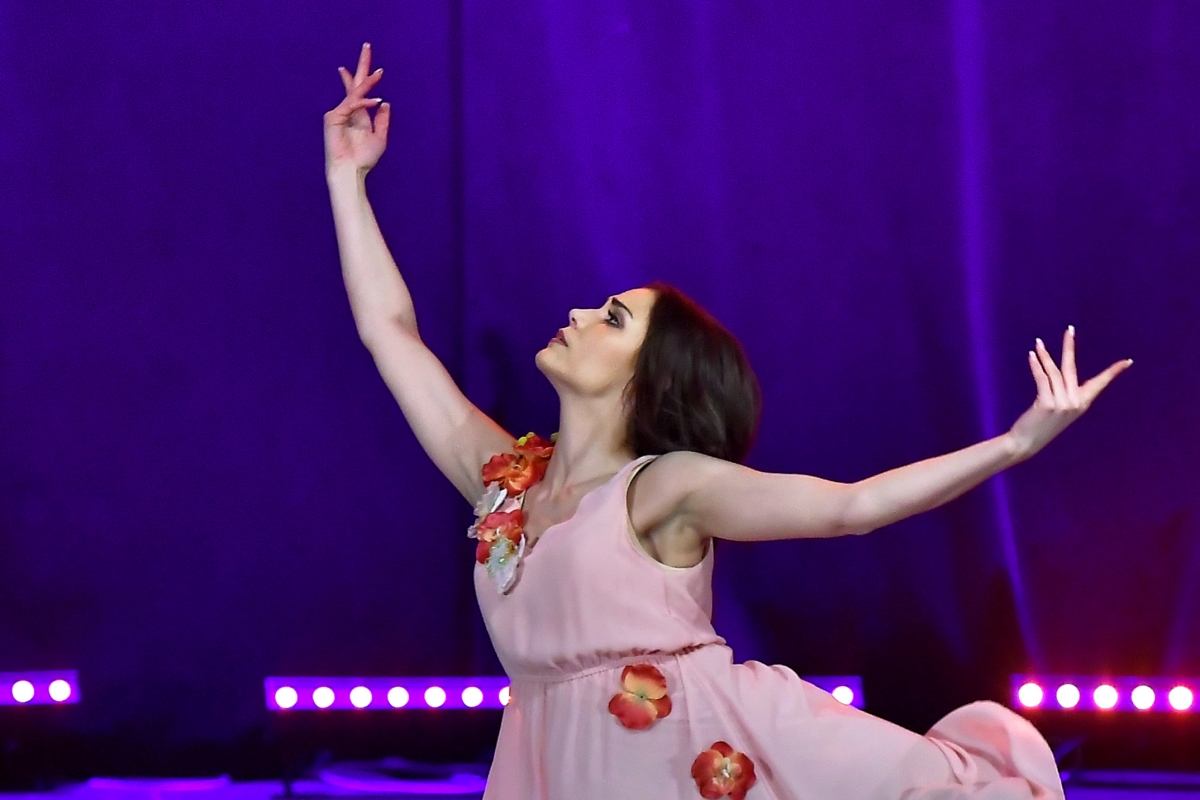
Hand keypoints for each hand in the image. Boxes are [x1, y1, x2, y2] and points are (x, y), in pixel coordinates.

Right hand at [324, 43, 389, 174]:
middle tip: (367, 45)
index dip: (365, 77)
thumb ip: (382, 121)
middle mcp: (348, 111)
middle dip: (362, 64)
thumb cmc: (363, 159)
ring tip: (380, 73)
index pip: (359, 91)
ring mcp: (339, 113)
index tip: (373, 66)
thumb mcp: (380, 137)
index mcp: (358, 115)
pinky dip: (364, 102)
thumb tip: (384, 102)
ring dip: (368, 82)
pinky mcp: (334, 117)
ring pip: (355, 92)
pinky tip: (375, 101)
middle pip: (354, 82)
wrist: (351, 171)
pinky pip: (352, 105)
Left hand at [1007, 326, 1131, 459]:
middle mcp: (1075, 403)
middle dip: (1070, 346)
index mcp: (1082, 403)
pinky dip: (1036, 365)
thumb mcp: (1059, 409)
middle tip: (1069, 329)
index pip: (1100, 383)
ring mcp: (1063, 403)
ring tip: (1038, 343)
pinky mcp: (1048, 403)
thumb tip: (1061, 373)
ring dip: (1045, 356)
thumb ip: (1064, 393)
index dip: (1113, 371)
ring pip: (1054, 372)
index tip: (1127, 361)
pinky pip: (1042, 378)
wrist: (1026, 443)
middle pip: (1072, 368)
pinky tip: (1031, 355)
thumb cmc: (1041, 425)